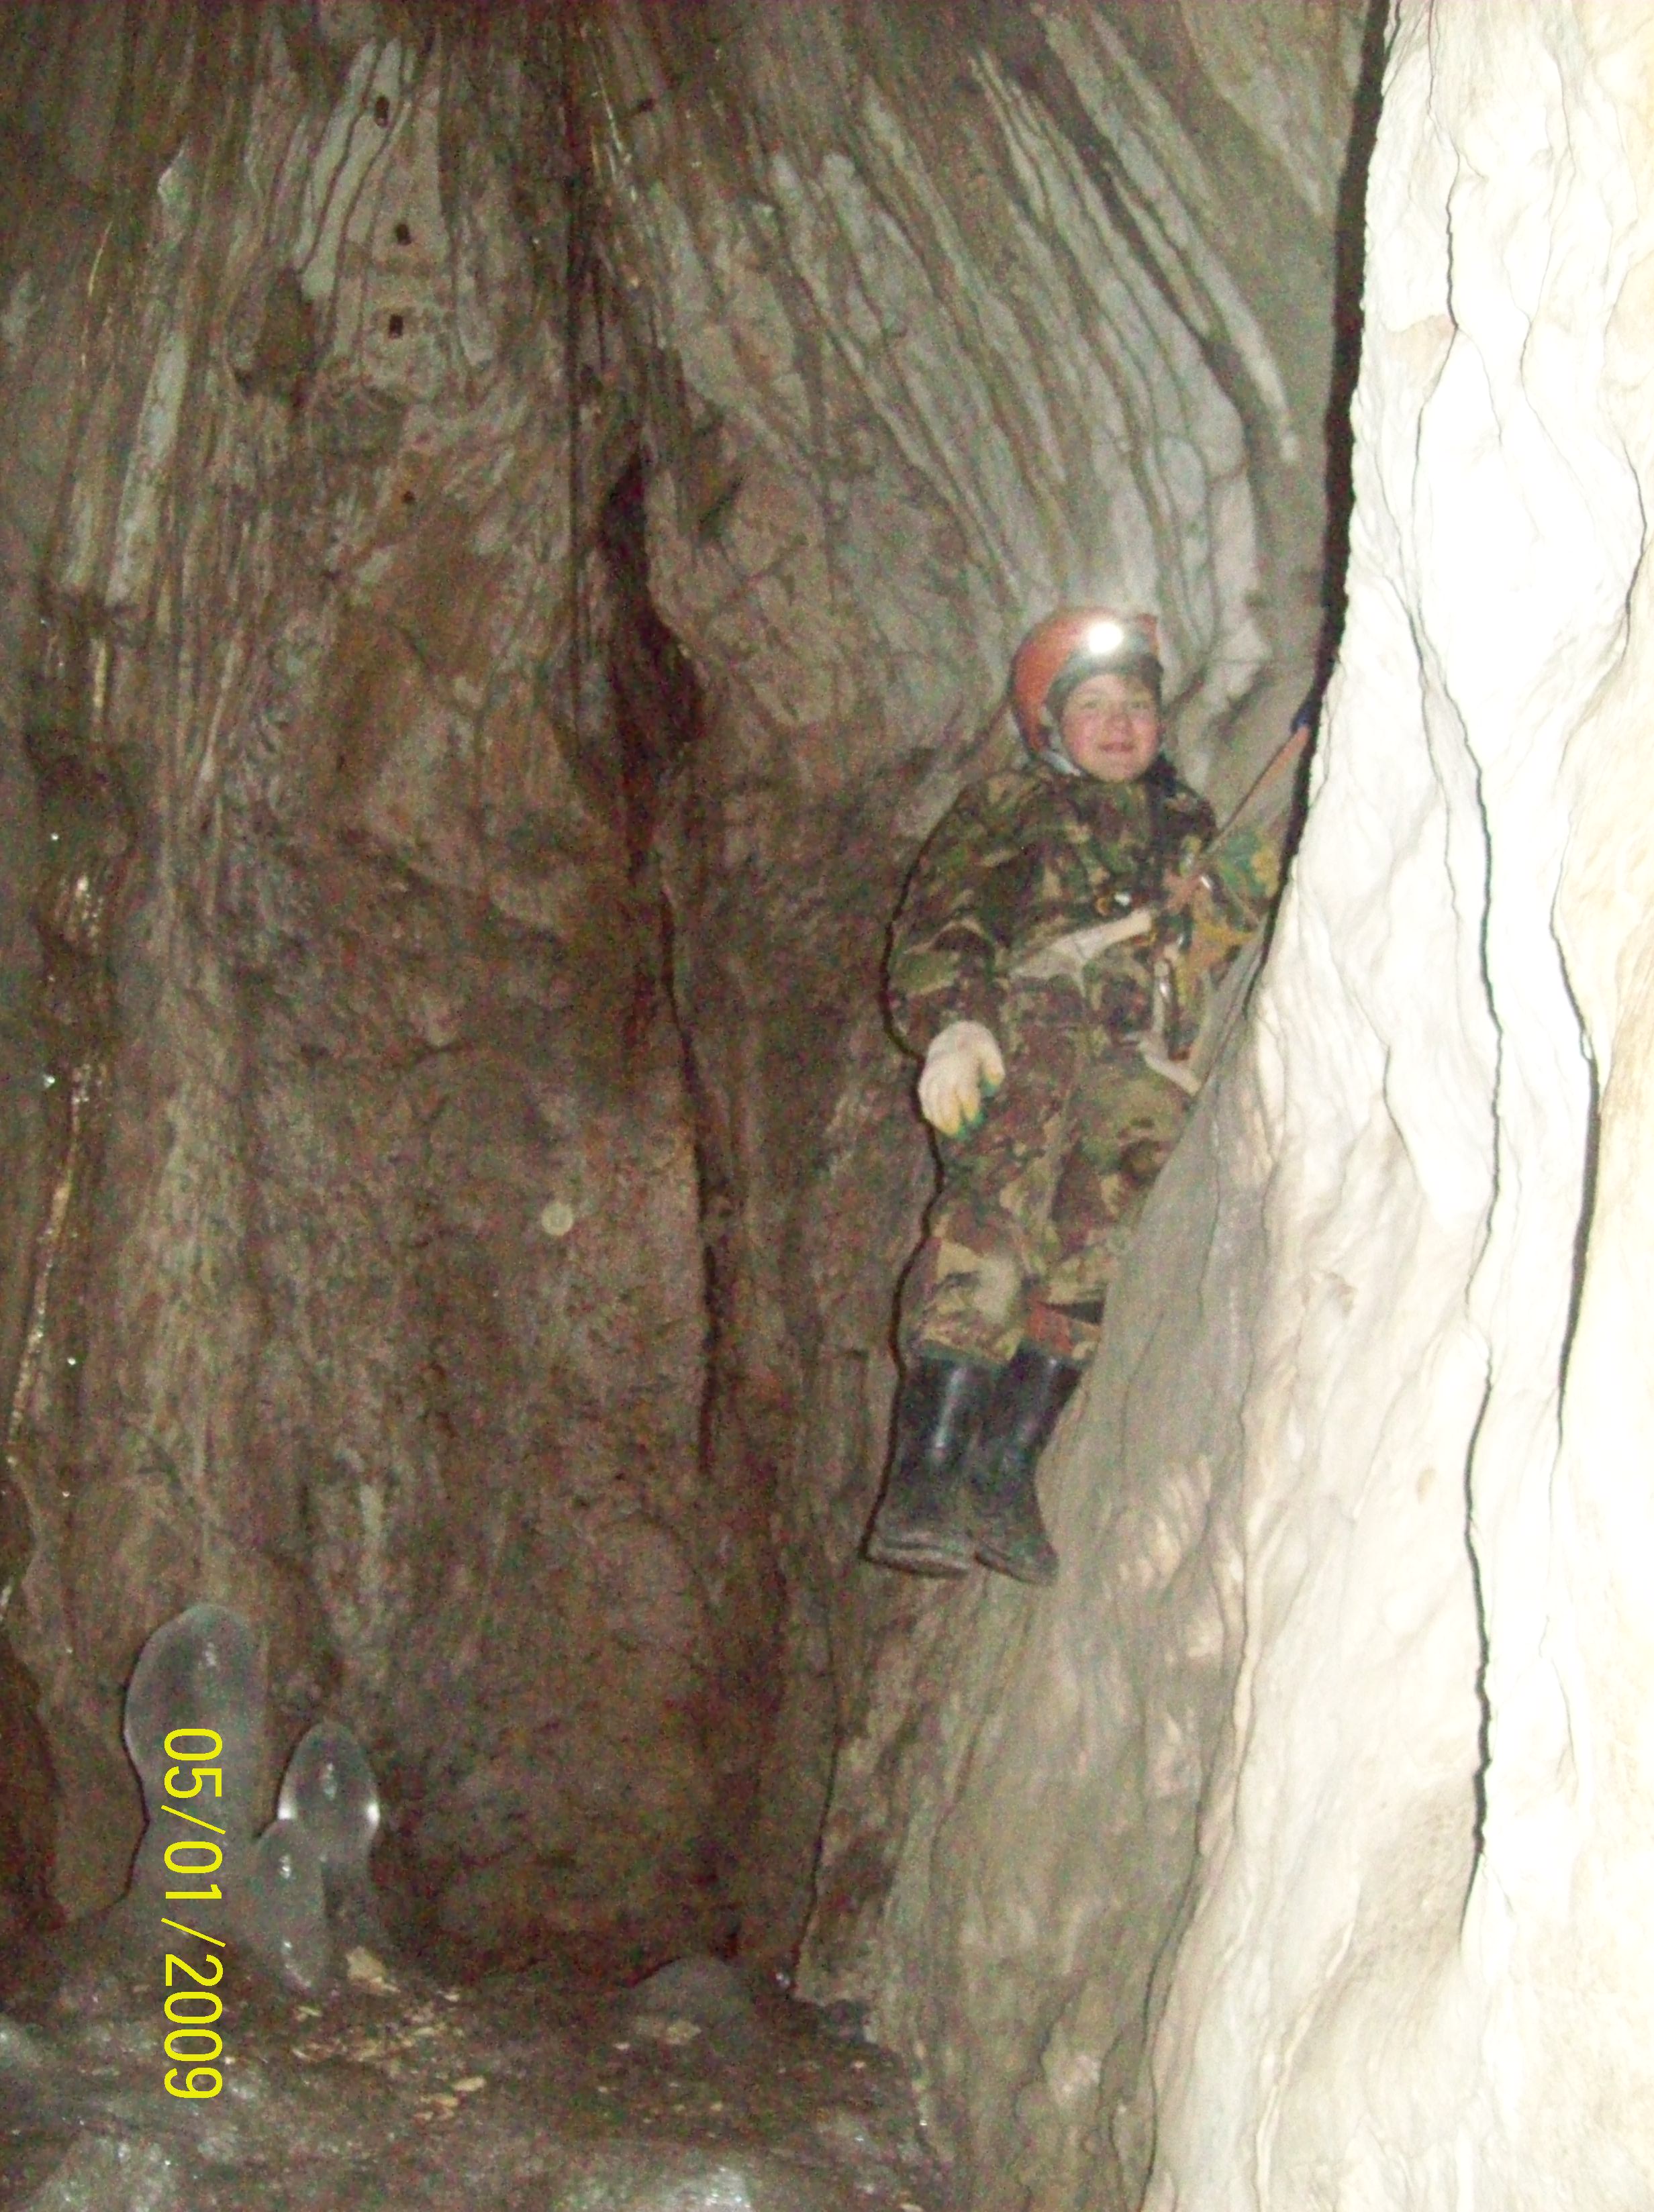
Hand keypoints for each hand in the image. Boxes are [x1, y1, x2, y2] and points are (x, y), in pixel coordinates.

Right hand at [918, 1021, 1004, 1135]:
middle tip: (962, 1134)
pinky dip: (930, 1114)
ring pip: (931, 1102)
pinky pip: (924, 1101)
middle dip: (952, 1119)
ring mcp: (931, 1076)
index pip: (964, 1091)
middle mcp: (943, 1071)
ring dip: (940, 1121)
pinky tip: (939, 1125)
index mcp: (961, 1063)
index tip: (975, 1121)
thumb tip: (993, 1086)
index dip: (969, 1108)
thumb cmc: (977, 1048)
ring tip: (951, 1134)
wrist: (953, 1036)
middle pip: (945, 1100)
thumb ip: (994, 1068)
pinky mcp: (924, 1082)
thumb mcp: (991, 1052)